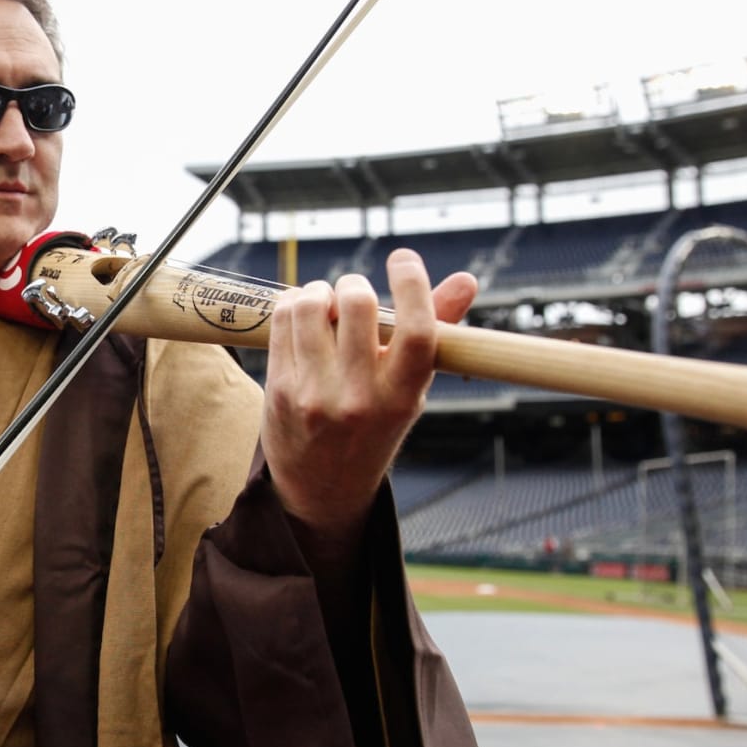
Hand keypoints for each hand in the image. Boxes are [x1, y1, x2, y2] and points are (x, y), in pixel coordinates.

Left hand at [262, 249, 476, 545]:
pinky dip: (293, 305)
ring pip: (311, 306)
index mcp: (404, 395)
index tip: (403, 259)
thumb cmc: (375, 425)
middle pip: (358, 303)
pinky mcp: (279, 390)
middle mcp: (360, 397)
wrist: (322, 487)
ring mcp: (315, 394)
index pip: (417, 328)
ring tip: (326, 305)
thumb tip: (467, 279)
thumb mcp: (410, 388)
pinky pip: (282, 321)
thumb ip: (435, 332)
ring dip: (319, 292)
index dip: (413, 283)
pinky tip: (302, 316)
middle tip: (354, 295)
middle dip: (354, 284)